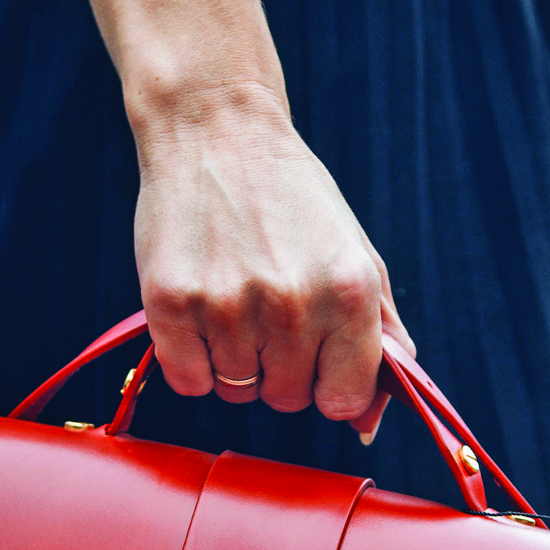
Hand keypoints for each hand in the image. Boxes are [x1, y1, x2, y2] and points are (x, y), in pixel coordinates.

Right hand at [133, 81, 413, 421]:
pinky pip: (188, 381)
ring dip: (234, 359)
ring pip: (236, 391)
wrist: (217, 130)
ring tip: (233, 295)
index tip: (315, 359)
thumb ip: (379, 335)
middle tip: (267, 308)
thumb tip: (372, 420)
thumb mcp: (355, 254)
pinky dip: (191, 360)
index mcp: (349, 292)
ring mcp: (228, 306)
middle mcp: (293, 304)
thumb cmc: (292, 198)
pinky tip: (200, 308)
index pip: (346, 401)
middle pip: (287, 399)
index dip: (329, 386)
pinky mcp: (171, 304)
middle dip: (279, 368)